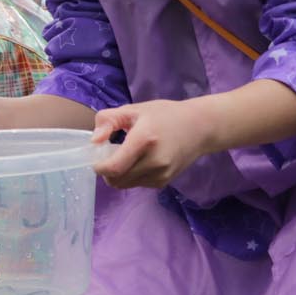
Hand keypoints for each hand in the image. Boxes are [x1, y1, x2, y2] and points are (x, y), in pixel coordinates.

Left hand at [92, 98, 213, 189]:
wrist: (201, 127)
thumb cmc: (165, 115)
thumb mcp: (134, 110)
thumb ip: (108, 120)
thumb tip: (94, 140)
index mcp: (144, 140)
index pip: (114, 167)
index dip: (99, 167)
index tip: (97, 157)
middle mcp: (154, 161)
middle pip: (116, 180)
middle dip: (107, 171)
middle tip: (110, 155)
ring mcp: (161, 174)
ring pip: (126, 184)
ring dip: (119, 175)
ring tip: (126, 157)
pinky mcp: (165, 181)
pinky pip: (138, 184)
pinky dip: (132, 176)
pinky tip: (140, 161)